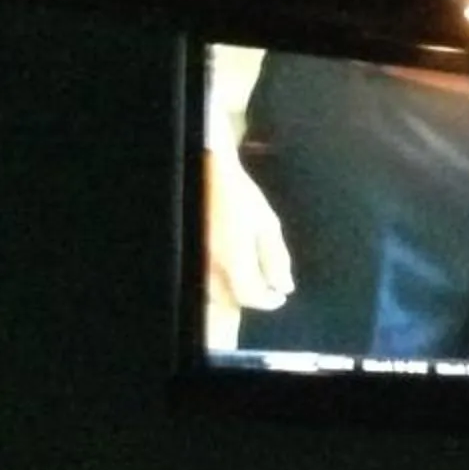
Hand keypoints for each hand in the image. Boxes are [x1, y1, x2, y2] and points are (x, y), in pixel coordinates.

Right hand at [203, 148, 294, 343]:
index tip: (278, 296)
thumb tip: (284, 286)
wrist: (203, 168)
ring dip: (230, 295)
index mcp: (233, 259)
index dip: (267, 301)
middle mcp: (208, 265)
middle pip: (228, 301)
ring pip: (211, 294)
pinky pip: (198, 280)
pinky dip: (214, 284)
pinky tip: (225, 273)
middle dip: (249, 299)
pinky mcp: (183, 251)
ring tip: (246, 282)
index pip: (250, 297)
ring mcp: (193, 259)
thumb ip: (276, 257)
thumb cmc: (236, 192)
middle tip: (264, 290)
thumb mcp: (267, 223)